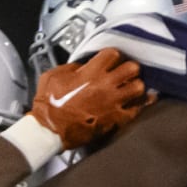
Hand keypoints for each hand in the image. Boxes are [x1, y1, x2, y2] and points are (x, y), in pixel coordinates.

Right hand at [31, 48, 145, 149]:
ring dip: (134, 87)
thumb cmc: (47, 107)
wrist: (48, 132)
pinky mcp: (115, 119)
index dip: (112, 57)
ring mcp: (112, 102)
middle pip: (132, 67)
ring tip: (128, 90)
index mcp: (90, 72)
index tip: (109, 63)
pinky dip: (136, 106)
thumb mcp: (52, 77)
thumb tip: (82, 67)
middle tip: (123, 75)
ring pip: (139, 87)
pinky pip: (137, 109)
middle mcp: (105, 85)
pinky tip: (132, 105)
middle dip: (129, 70)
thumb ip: (71, 67)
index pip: (114, 53)